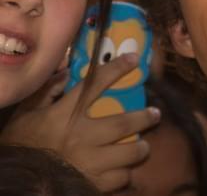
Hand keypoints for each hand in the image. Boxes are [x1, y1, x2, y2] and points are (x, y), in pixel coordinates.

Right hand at [0, 54, 160, 191]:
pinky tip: (124, 168)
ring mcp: (89, 162)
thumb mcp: (26, 115)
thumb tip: (67, 71)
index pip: (94, 84)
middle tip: (155, 113)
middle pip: (123, 123)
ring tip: (144, 144)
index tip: (133, 59)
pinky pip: (120, 177)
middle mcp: (81, 136)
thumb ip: (46, 92)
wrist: (15, 182)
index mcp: (64, 115)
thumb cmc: (21, 145)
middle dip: (144, 117)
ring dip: (140, 147)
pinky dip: (125, 172)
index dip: (116, 69)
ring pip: (128, 152)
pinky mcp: (93, 183)